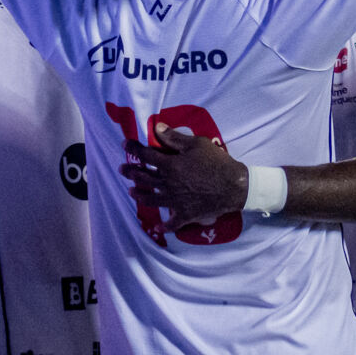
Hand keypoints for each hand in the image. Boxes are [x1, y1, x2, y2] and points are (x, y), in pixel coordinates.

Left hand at [120, 124, 248, 230]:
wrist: (233, 186)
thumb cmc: (216, 162)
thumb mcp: (197, 144)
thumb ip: (175, 138)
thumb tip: (157, 128)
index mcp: (170, 166)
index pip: (146, 155)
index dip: (134, 149)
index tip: (125, 145)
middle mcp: (167, 184)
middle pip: (144, 178)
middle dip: (131, 172)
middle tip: (122, 169)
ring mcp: (174, 201)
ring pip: (151, 199)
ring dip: (139, 195)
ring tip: (131, 192)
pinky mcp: (185, 214)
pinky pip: (172, 223)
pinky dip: (165, 225)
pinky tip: (159, 226)